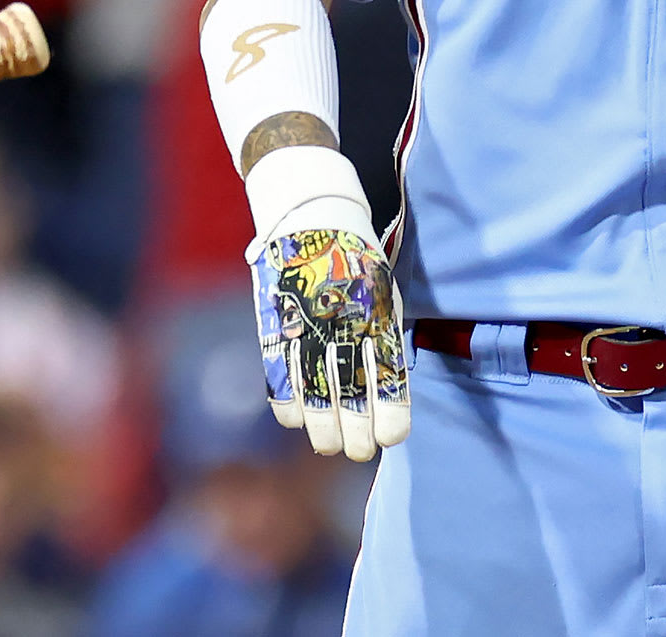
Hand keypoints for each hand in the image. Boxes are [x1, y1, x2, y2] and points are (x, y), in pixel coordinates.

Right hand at [250, 226, 408, 460]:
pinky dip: (288, 404)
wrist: (312, 214)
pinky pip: (278, 375)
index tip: (391, 438)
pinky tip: (298, 420)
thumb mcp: (383, 291)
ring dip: (322, 429)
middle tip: (359, 451)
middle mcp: (341, 323)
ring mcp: (304, 324)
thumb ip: (386, 337)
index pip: (387, 377)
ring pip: (313, 394)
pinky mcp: (274, 323)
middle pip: (350, 394)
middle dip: (356, 434)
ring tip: (330, 447)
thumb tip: (388, 392)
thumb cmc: (356, 260)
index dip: (390, 415)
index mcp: (376, 313)